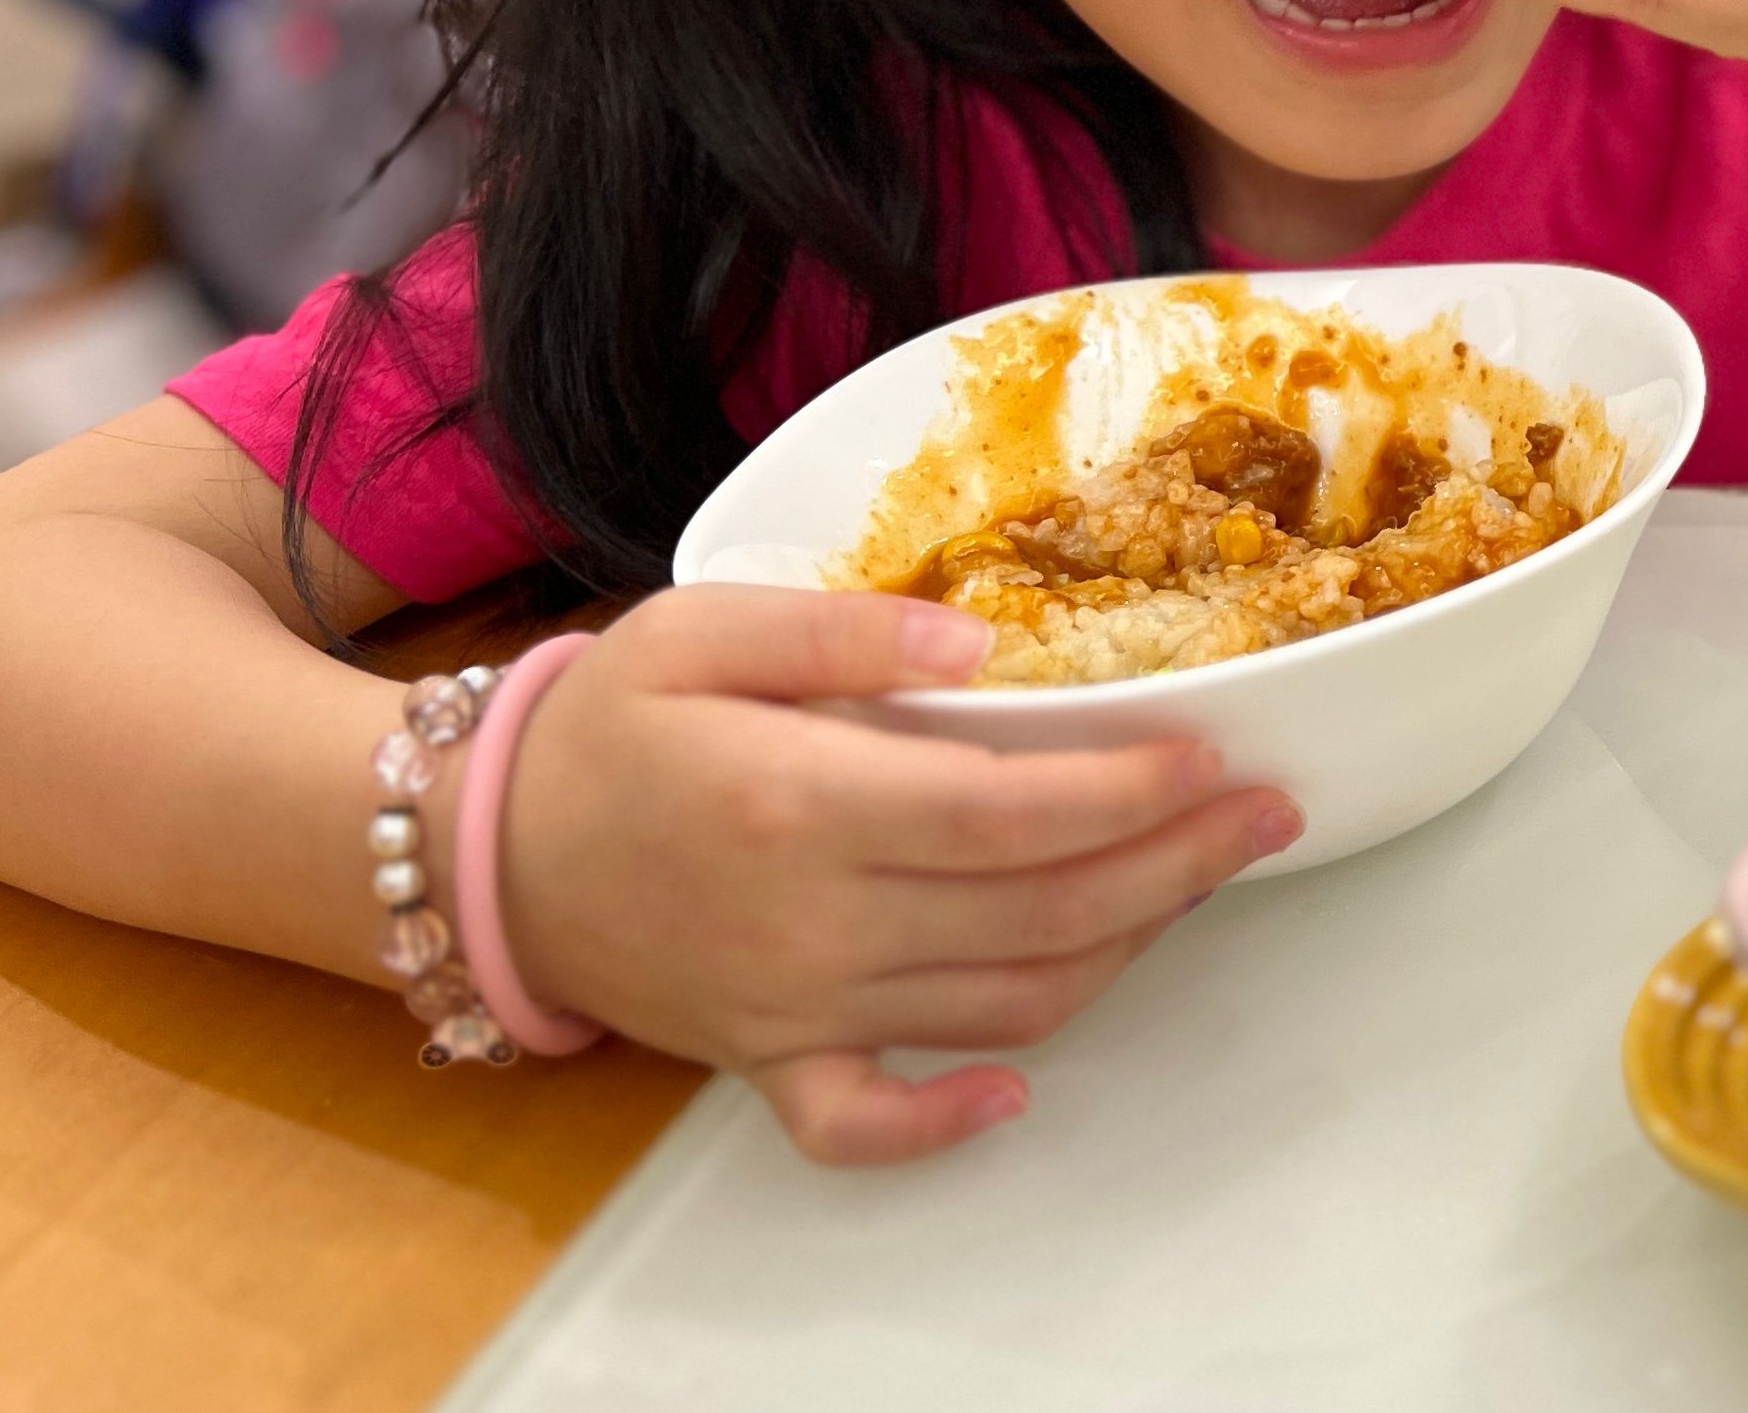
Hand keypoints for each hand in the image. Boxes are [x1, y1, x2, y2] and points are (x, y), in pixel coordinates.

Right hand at [495, 584, 1299, 1164]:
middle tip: (1263, 812)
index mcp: (800, 802)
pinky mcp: (769, 1061)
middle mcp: (811, 921)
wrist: (484, 847)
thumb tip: (982, 645)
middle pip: (1038, 912)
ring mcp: (795, 1007)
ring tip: (1193, 883)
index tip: (1212, 755)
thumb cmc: (606, 722)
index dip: (1127, 791)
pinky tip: (1021, 1084)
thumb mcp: (706, 624)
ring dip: (1118, 952)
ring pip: (1000, 1006)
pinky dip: (950, 1123)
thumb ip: (847, 625)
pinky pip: (868, 1124)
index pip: (1008, 813)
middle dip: (1174, 863)